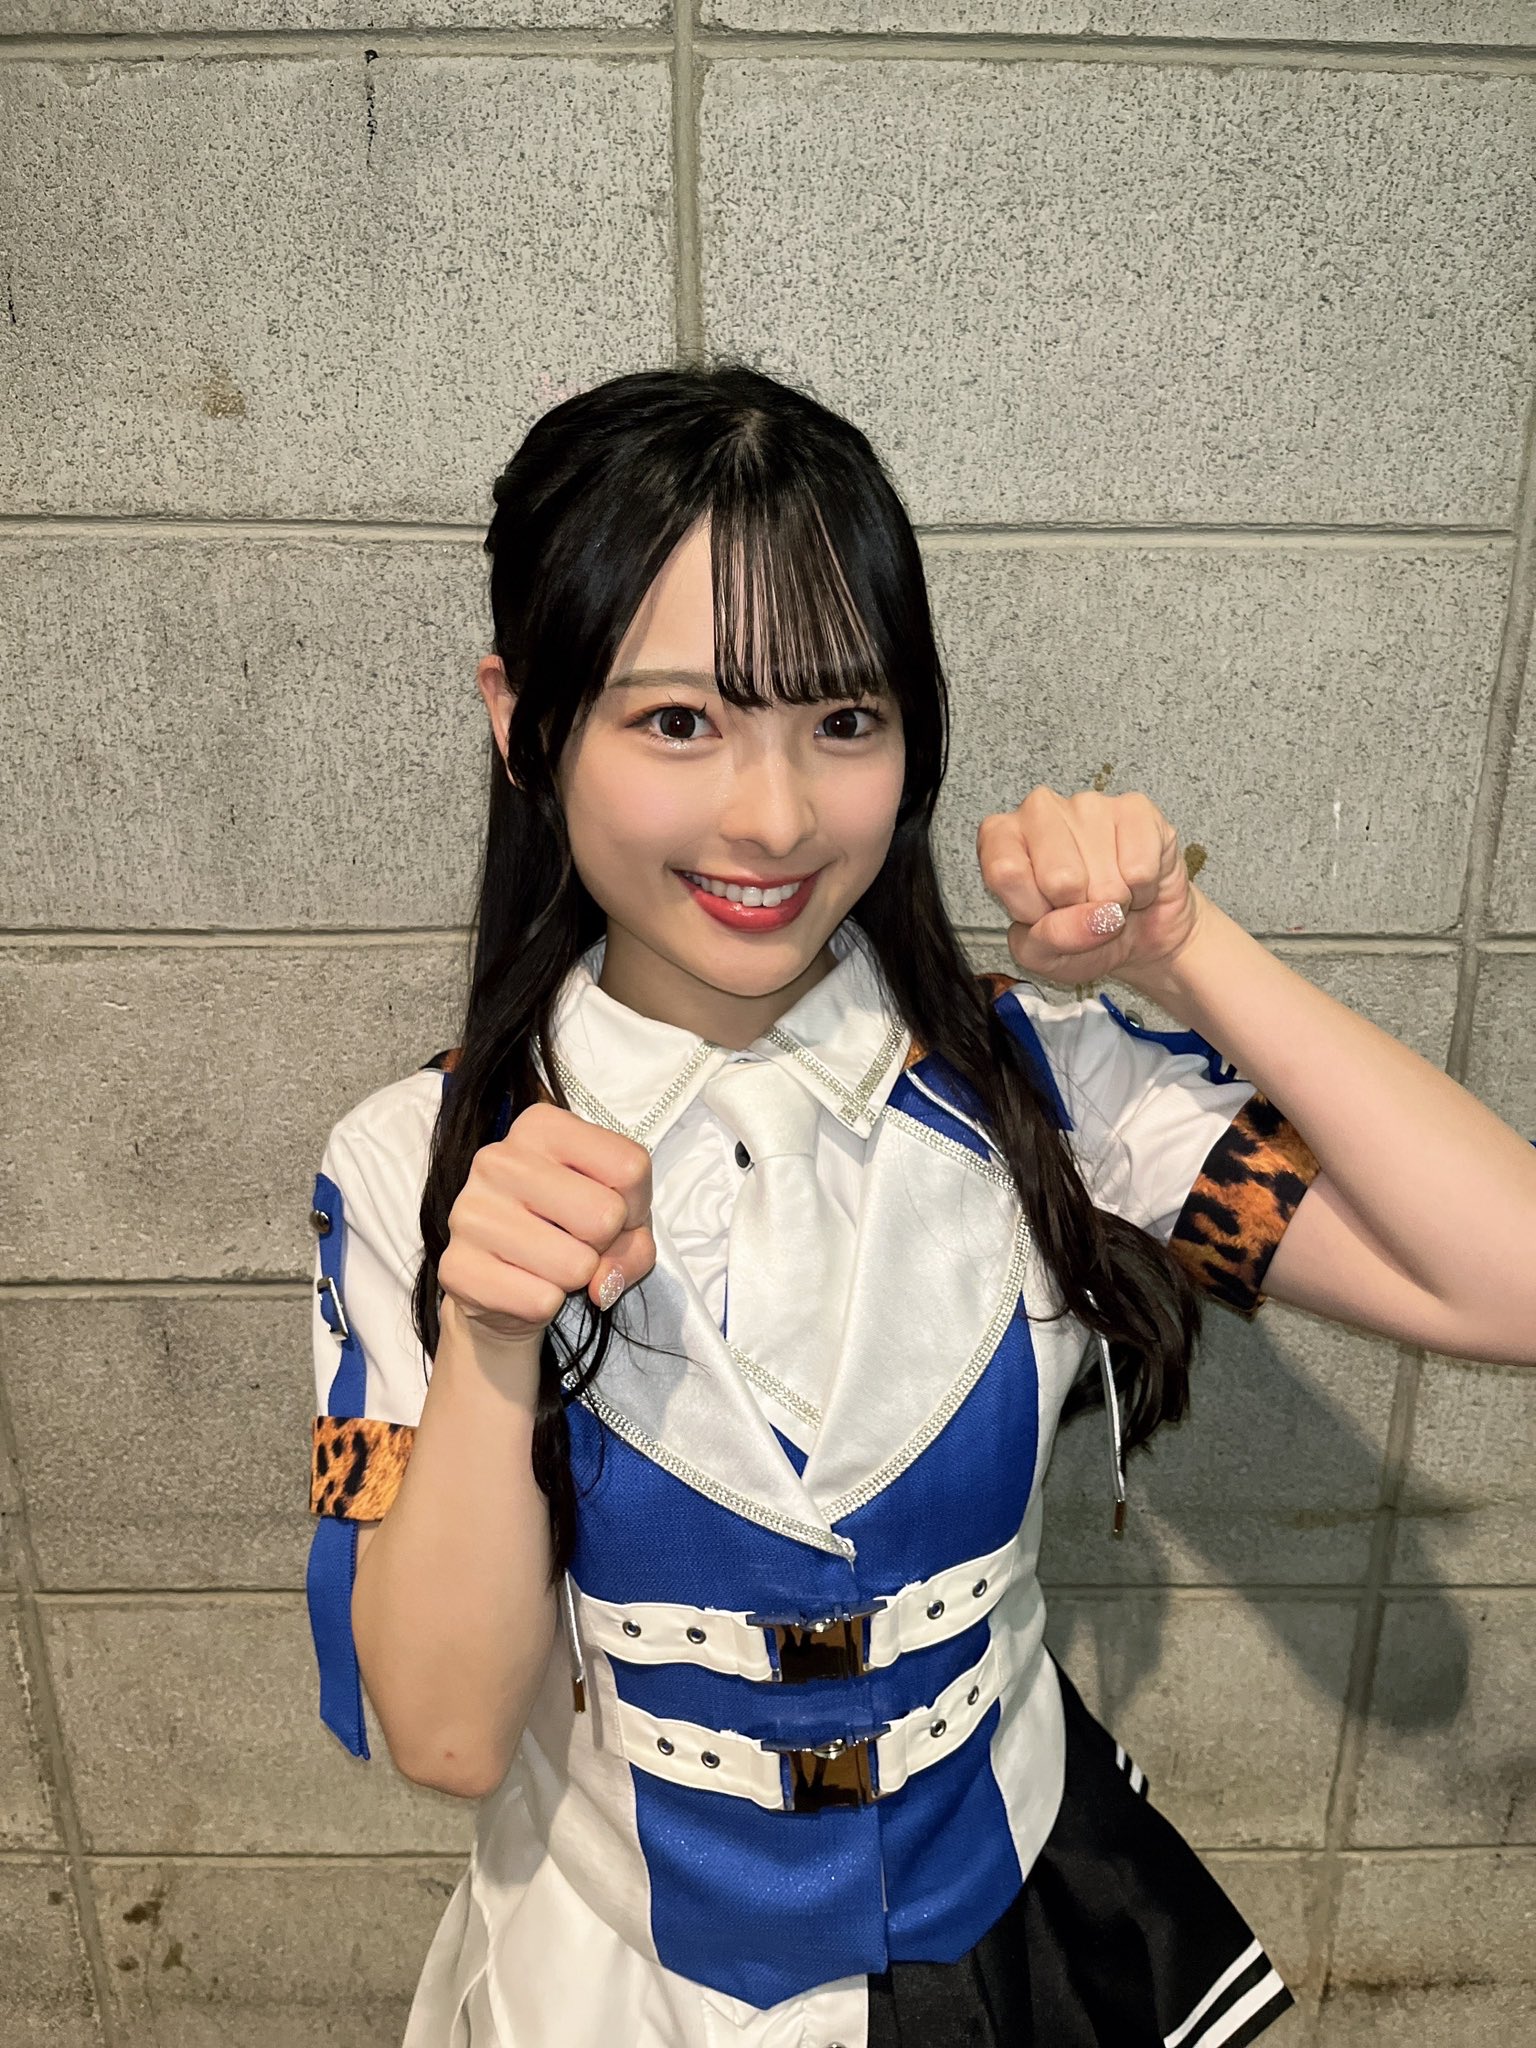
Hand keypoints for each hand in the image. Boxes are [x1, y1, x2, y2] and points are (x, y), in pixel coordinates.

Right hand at [438, 1102, 655, 1346]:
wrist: (504, 1284)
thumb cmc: (570, 1234)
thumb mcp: (620, 1220)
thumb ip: (635, 1243)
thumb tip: (603, 1280)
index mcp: (541, 1126)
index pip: (630, 1166)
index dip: (636, 1205)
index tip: (613, 1210)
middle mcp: (499, 1159)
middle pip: (605, 1215)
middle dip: (605, 1244)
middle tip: (578, 1241)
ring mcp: (470, 1211)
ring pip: (576, 1265)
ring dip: (576, 1278)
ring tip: (551, 1263)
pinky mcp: (456, 1267)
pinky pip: (541, 1301)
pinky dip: (546, 1304)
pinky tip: (525, 1284)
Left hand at [977, 786, 1203, 987]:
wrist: (1138, 932)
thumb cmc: (1079, 935)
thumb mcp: (1045, 956)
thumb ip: (1048, 941)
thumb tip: (1092, 918)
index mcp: (1000, 837)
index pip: (1005, 872)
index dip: (1031, 909)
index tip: (1042, 915)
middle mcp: (1039, 810)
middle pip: (1057, 877)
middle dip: (1077, 909)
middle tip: (1082, 907)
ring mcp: (1088, 804)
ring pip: (1103, 878)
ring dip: (1113, 903)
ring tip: (1109, 896)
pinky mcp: (1135, 808)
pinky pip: (1139, 869)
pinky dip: (1141, 891)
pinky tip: (1133, 882)